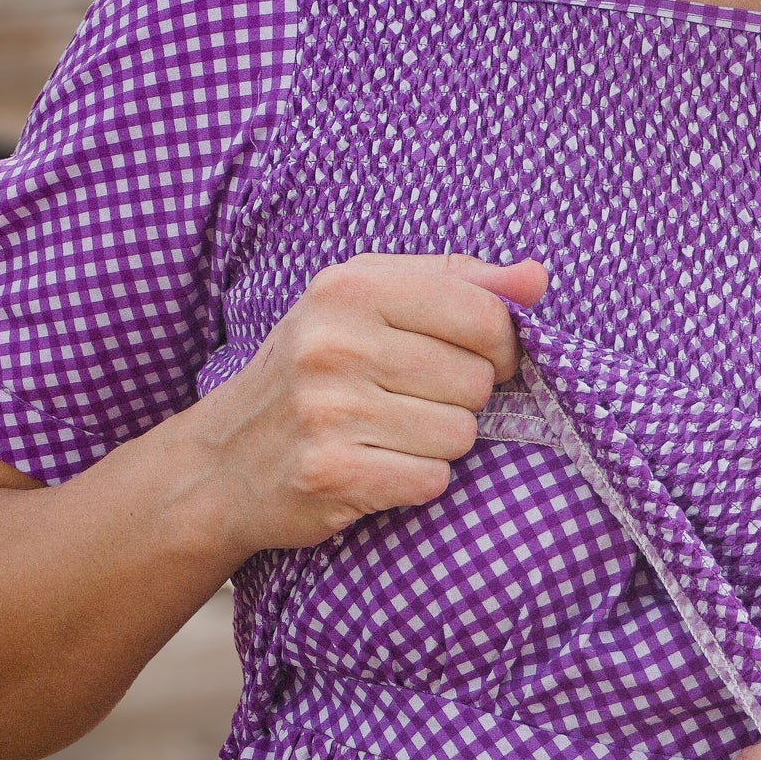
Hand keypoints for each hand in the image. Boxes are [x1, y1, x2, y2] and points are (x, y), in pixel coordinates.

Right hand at [193, 251, 547, 554]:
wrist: (223, 461)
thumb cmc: (313, 372)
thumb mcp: (371, 303)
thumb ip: (459, 283)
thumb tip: (537, 279)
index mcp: (350, 286)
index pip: (482, 313)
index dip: (501, 345)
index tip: (476, 358)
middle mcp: (334, 342)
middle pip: (477, 379)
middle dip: (460, 398)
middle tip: (407, 401)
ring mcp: (328, 409)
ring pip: (460, 433)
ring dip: (438, 444)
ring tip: (388, 433)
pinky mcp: (331, 472)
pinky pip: (432, 479)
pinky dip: (416, 481)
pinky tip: (376, 467)